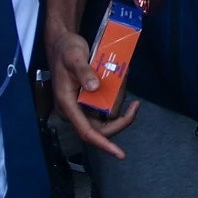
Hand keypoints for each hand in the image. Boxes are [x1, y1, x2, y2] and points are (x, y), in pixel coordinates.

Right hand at [44, 26, 139, 157]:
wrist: (62, 43)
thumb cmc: (66, 51)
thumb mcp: (75, 58)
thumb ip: (84, 72)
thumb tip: (94, 88)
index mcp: (68, 105)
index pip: (87, 132)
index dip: (104, 144)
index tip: (119, 154)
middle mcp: (75, 109)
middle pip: (101, 128)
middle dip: (121, 119)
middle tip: (135, 104)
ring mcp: (81, 105)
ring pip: (106, 116)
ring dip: (120, 102)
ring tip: (124, 77)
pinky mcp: (88, 99)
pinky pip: (106, 105)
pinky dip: (116, 96)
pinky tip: (121, 78)